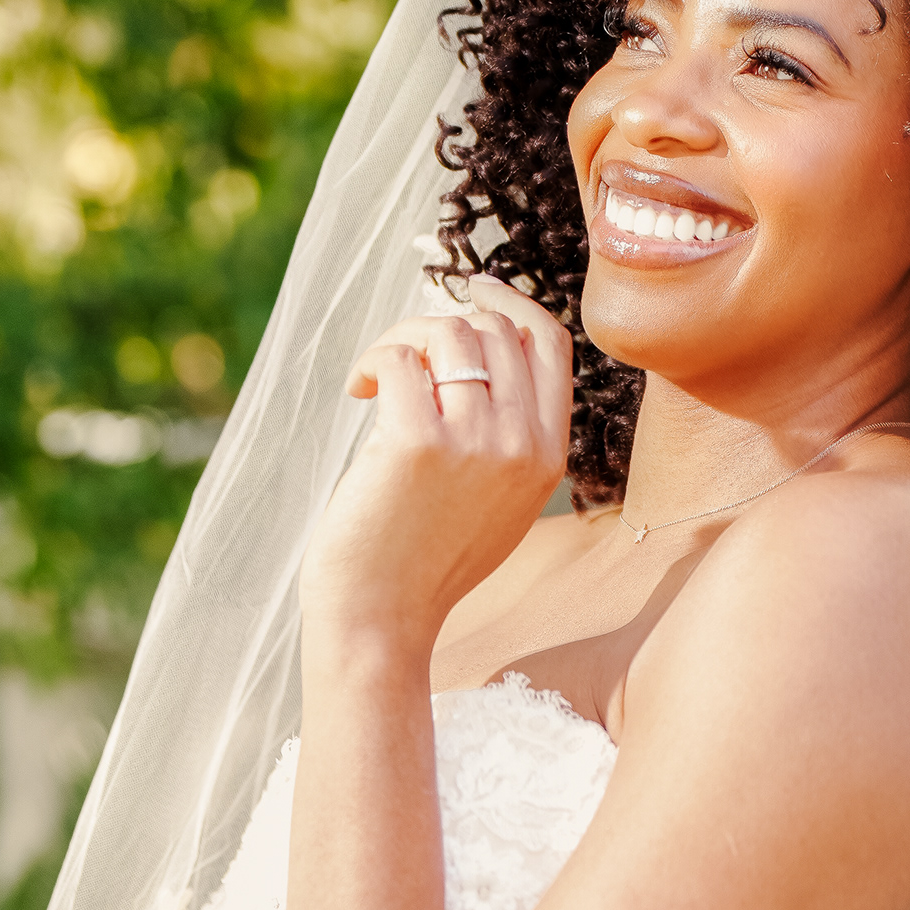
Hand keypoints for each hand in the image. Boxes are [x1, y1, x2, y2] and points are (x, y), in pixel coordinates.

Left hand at [298, 279, 572, 651]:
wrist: (381, 620)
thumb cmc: (424, 559)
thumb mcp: (499, 499)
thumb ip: (510, 433)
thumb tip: (484, 342)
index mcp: (548, 454)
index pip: (550, 343)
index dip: (509, 302)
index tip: (471, 289)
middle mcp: (522, 444)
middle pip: (494, 329)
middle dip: (438, 325)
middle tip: (400, 356)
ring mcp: (475, 442)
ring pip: (447, 333)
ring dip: (401, 339)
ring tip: (376, 378)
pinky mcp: (417, 443)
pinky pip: (400, 358)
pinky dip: (374, 361)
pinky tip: (359, 390)